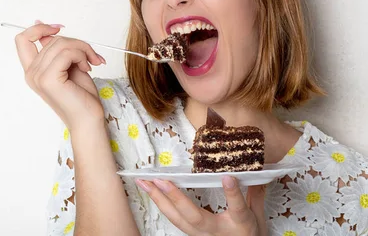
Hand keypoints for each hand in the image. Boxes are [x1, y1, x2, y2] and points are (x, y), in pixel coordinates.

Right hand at [14, 21, 105, 131]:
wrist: (88, 119)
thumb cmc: (81, 96)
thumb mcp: (68, 65)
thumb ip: (57, 49)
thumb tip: (45, 26)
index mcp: (32, 70)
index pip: (22, 39)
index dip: (40, 28)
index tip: (58, 29)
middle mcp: (31, 73)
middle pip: (51, 39)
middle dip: (76, 42)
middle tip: (91, 55)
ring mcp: (38, 77)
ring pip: (61, 44)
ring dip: (82, 49)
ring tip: (91, 62)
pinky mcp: (48, 79)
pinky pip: (66, 53)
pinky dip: (81, 56)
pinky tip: (86, 68)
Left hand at [135, 176, 266, 235]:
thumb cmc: (250, 234)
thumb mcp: (258, 216)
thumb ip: (255, 194)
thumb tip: (259, 172)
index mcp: (239, 225)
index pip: (237, 208)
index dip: (232, 194)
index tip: (227, 177)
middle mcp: (216, 232)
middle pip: (195, 217)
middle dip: (176, 198)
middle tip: (160, 180)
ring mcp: (201, 235)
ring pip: (177, 219)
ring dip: (159, 200)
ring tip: (144, 182)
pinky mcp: (191, 234)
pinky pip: (173, 220)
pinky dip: (160, 205)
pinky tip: (150, 192)